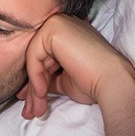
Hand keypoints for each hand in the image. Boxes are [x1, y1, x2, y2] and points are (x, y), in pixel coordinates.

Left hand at [18, 14, 134, 118]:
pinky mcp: (53, 28)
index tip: (33, 104)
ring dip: (33, 89)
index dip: (36, 83)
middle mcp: (61, 23)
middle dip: (33, 90)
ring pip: (33, 60)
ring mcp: (57, 23)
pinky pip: (34, 56)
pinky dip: (35, 77)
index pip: (42, 59)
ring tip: (35, 109)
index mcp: (65, 33)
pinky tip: (41, 93)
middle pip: (36, 60)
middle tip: (31, 112)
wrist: (111, 81)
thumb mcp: (62, 80)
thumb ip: (44, 79)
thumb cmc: (92, 82)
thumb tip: (23, 92)